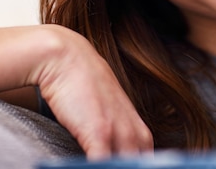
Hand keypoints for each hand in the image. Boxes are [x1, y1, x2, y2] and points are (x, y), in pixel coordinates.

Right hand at [26, 25, 152, 159]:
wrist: (67, 57)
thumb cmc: (82, 87)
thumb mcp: (105, 114)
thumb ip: (113, 138)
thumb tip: (108, 157)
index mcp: (140, 134)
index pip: (149, 166)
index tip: (130, 168)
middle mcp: (135, 136)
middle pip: (142, 168)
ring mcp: (120, 134)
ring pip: (125, 167)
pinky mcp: (100, 133)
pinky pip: (103, 166)